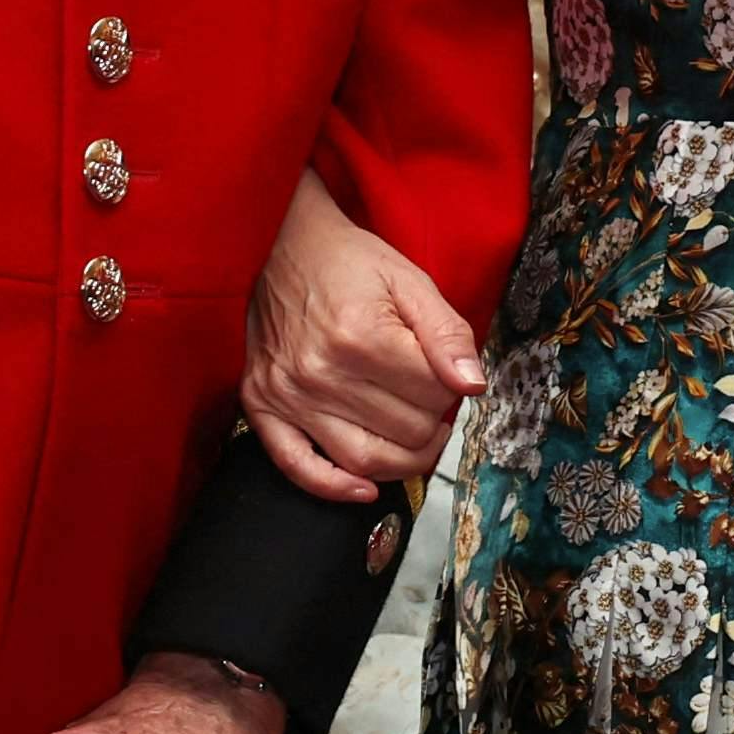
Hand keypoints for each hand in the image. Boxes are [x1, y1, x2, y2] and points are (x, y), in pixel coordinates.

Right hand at [245, 166, 484, 500]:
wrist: (283, 244)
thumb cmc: (350, 262)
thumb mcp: (410, 282)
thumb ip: (447, 333)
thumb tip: (472, 386)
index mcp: (362, 337)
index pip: (433, 396)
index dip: (451, 389)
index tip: (444, 375)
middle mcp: (321, 372)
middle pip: (405, 431)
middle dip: (432, 421)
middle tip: (431, 400)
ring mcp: (288, 394)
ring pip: (364, 459)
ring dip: (404, 461)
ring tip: (417, 439)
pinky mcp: (262, 405)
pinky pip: (297, 465)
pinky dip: (333, 488)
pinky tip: (364, 490)